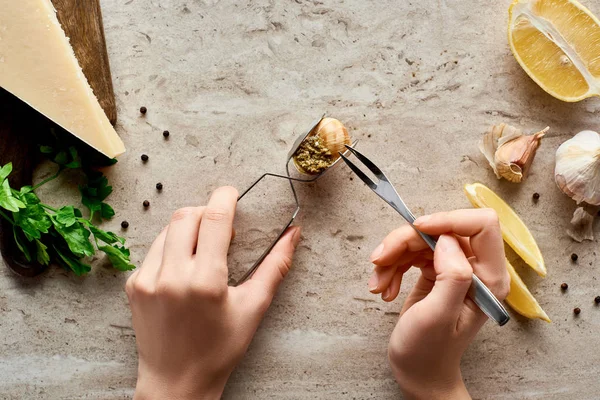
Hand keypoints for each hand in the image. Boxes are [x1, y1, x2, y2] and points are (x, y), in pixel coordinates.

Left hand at [126, 186, 301, 399]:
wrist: (176, 382)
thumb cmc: (219, 350)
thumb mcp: (253, 308)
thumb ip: (275, 267)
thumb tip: (293, 235)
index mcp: (206, 282)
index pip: (213, 219)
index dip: (225, 197)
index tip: (232, 193)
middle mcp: (172, 277)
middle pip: (186, 215)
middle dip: (206, 211)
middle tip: (220, 225)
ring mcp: (148, 281)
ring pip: (167, 229)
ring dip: (187, 227)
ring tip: (201, 248)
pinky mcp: (134, 286)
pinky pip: (154, 250)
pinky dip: (171, 247)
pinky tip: (183, 267)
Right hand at [368, 209, 509, 399]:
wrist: (418, 372)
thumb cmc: (429, 352)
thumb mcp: (438, 317)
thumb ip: (451, 276)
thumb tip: (445, 239)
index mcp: (489, 278)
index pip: (482, 225)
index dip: (448, 220)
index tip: (416, 229)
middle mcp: (475, 269)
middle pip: (441, 229)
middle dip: (406, 241)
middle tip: (380, 260)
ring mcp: (453, 268)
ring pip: (420, 239)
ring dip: (392, 256)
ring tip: (378, 284)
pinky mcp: (435, 270)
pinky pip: (410, 253)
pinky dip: (391, 266)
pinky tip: (383, 288)